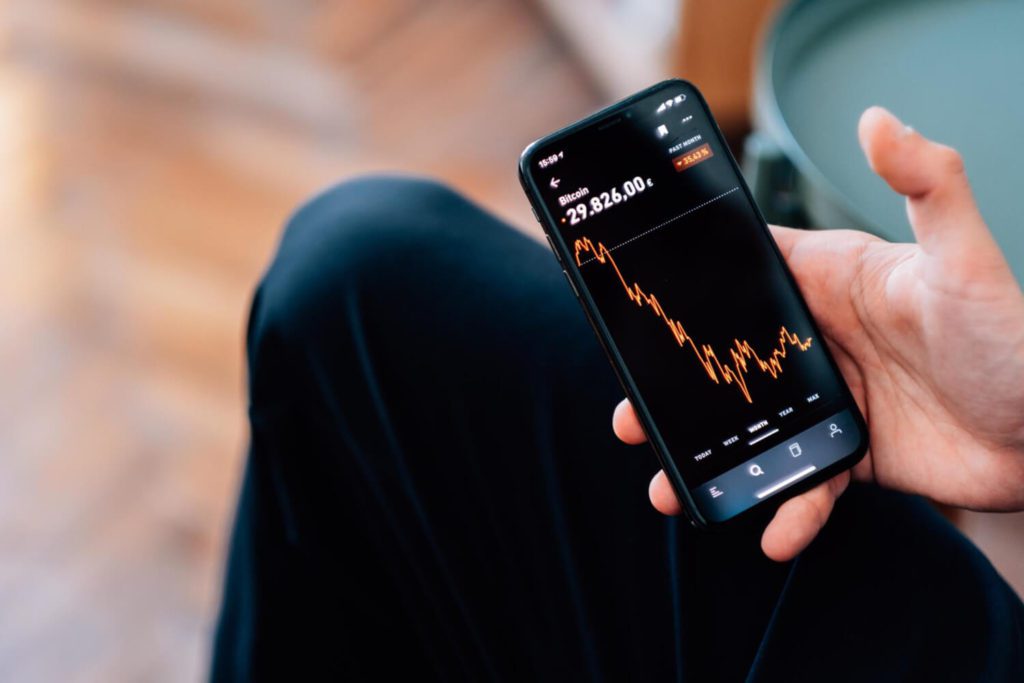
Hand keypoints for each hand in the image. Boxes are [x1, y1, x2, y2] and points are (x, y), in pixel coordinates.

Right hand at [613, 106, 1023, 560]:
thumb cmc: (1020, 339)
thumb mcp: (967, 262)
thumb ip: (929, 186)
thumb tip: (878, 120)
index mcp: (833, 281)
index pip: (744, 272)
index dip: (684, 285)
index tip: (630, 308)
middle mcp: (822, 339)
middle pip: (727, 359)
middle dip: (674, 391)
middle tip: (630, 417)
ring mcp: (833, 398)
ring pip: (750, 425)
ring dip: (708, 456)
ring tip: (671, 487)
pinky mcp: (853, 452)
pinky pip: (804, 480)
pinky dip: (786, 507)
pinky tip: (775, 533)